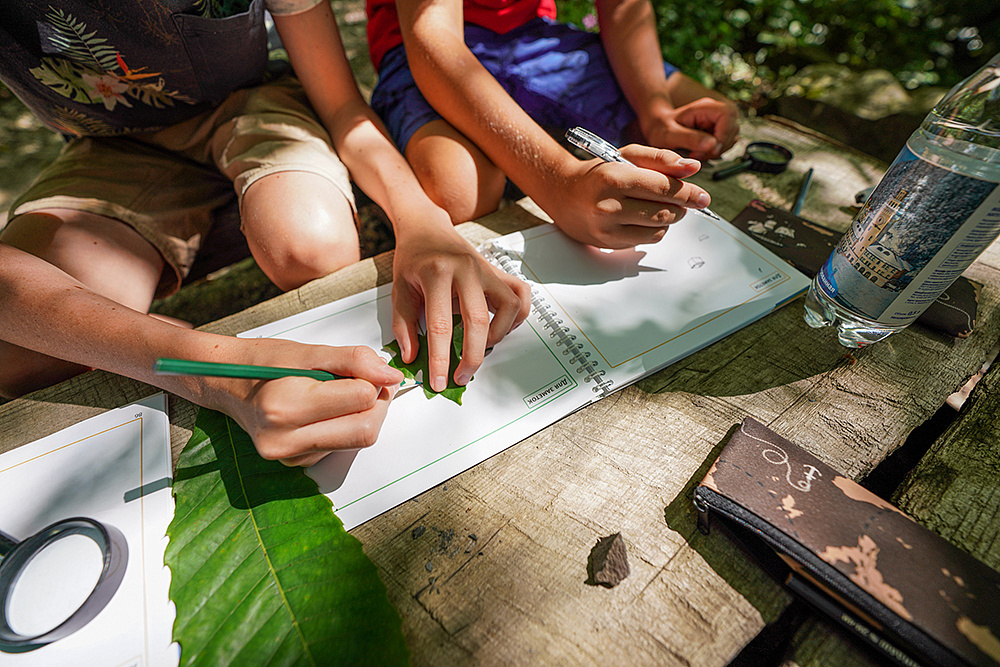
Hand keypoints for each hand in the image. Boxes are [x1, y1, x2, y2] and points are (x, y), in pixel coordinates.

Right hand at [217, 341, 404, 466]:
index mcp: (286, 406)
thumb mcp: (310, 351)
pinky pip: (340, 447)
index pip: (361, 399)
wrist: (227, 384)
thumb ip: (354, 360)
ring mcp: (290, 456)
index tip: (369, 369)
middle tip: (369, 382)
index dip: (374, 381)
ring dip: (363, 415)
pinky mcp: (297, 464)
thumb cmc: (265, 363)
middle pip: (365, 430)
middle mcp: (285, 439)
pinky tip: (327, 410)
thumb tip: (391, 375)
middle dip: (377, 404)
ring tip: (344, 393)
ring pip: (357, 441)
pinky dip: (345, 426)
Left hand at [391, 224, 530, 391]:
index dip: (440, 359)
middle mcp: (466, 269)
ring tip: (481, 347)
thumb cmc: (413, 258)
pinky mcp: (498, 272)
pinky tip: (500, 327)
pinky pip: (520, 295)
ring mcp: (486, 269)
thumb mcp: (398, 290)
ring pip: (509, 306)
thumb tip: (412, 357)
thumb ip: (403, 326)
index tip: (439, 381)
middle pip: (479, 320)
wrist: (426, 228)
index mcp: (437, 273)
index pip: (440, 325)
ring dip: (498, 335)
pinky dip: (517, 316)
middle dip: (472, 357)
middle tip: (462, 376)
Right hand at [542, 144, 709, 248]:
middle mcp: (608, 205)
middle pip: (664, 212)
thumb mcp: (627, 156)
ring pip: (657, 231)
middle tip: (684, 202)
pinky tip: (643, 219)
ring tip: (662, 209)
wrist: (562, 193)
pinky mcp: (607, 244)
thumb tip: (692, 169)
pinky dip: (652, 231)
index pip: (663, 188)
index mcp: (615, 178)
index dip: (688, 193)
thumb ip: (661, 159)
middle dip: (681, 207)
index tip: (703, 197)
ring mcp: (607, 228)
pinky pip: (644, 241)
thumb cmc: (598, 173)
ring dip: (668, 220)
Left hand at [642, 97, 739, 159]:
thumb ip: (689, 139)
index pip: (729, 116)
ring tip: (695, 153)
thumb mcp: (670, 135)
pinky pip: (725, 145)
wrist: (658, 127)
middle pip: (732, 129)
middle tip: (696, 154)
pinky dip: (714, 152)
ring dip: (715, 151)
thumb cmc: (662, 128)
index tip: (707, 150)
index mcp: (707, 107)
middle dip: (717, 147)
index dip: (722, 136)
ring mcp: (720, 122)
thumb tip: (712, 144)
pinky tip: (699, 152)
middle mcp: (717, 111)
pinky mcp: (719, 132)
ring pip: (730, 139)